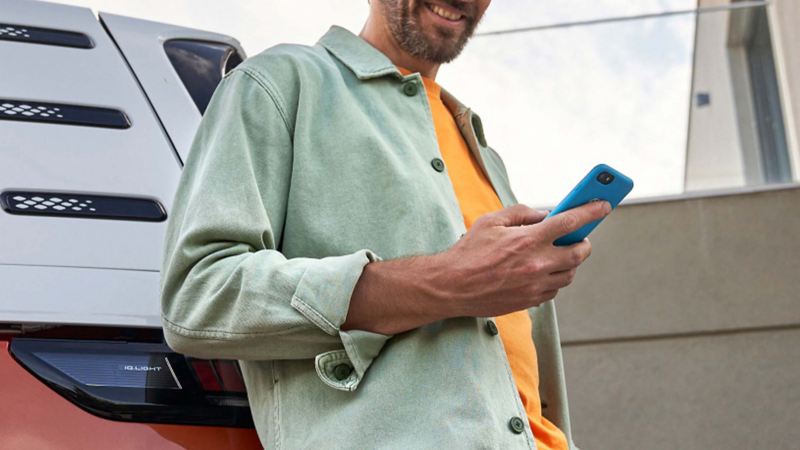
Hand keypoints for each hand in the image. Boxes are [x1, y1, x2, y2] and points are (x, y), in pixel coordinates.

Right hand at [434, 201, 610, 317]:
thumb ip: (521, 213)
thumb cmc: (469, 251)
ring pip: (569, 274)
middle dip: (584, 242)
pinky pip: (554, 289)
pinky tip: (544, 270)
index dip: (591, 211)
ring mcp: (535, 286)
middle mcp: (537, 264)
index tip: (604, 205)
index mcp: (528, 240)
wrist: (451, 286)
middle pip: (579, 253)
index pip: (571, 222)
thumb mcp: (492, 221)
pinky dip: (555, 278)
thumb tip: (544, 215)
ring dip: (570, 262)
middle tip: (580, 236)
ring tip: (560, 253)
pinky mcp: (530, 301)